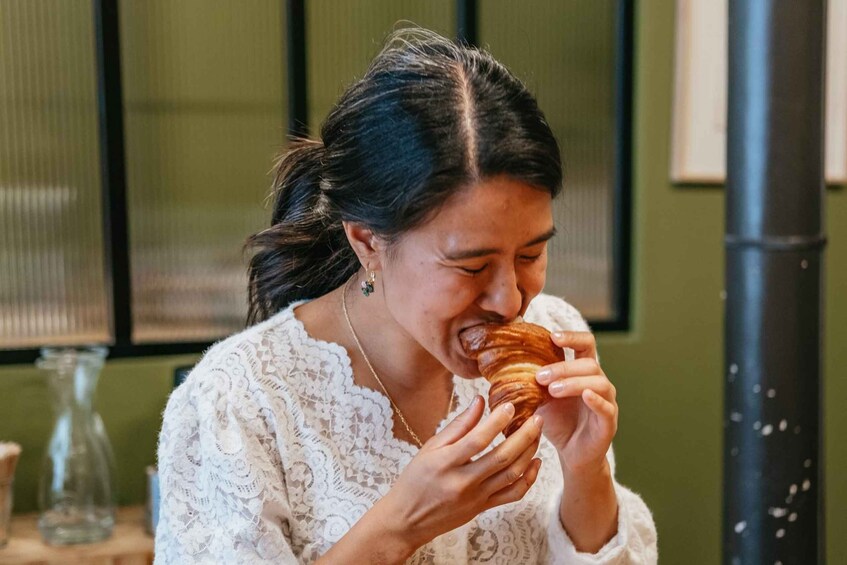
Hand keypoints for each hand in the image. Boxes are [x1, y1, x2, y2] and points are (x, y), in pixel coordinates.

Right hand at [377, 396, 543, 551]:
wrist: (408, 519)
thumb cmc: (415, 480)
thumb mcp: (430, 448)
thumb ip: (458, 425)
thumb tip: (479, 402)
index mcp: (445, 463)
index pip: (477, 440)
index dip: (496, 421)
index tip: (511, 406)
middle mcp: (463, 482)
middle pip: (501, 457)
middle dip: (524, 435)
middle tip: (536, 418)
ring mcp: (476, 497)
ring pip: (512, 475)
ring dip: (529, 452)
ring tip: (537, 434)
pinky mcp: (483, 508)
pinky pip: (513, 494)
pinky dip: (529, 478)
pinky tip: (535, 461)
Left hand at [534, 331, 617, 475]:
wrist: (570, 453)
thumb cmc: (557, 422)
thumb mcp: (540, 398)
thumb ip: (532, 382)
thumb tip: (504, 366)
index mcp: (583, 372)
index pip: (585, 344)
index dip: (572, 337)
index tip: (552, 337)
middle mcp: (598, 382)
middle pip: (588, 363)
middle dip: (562, 367)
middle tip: (539, 376)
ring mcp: (607, 401)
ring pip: (598, 382)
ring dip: (573, 382)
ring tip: (552, 390)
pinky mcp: (609, 422)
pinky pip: (607, 407)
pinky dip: (596, 399)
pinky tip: (585, 396)